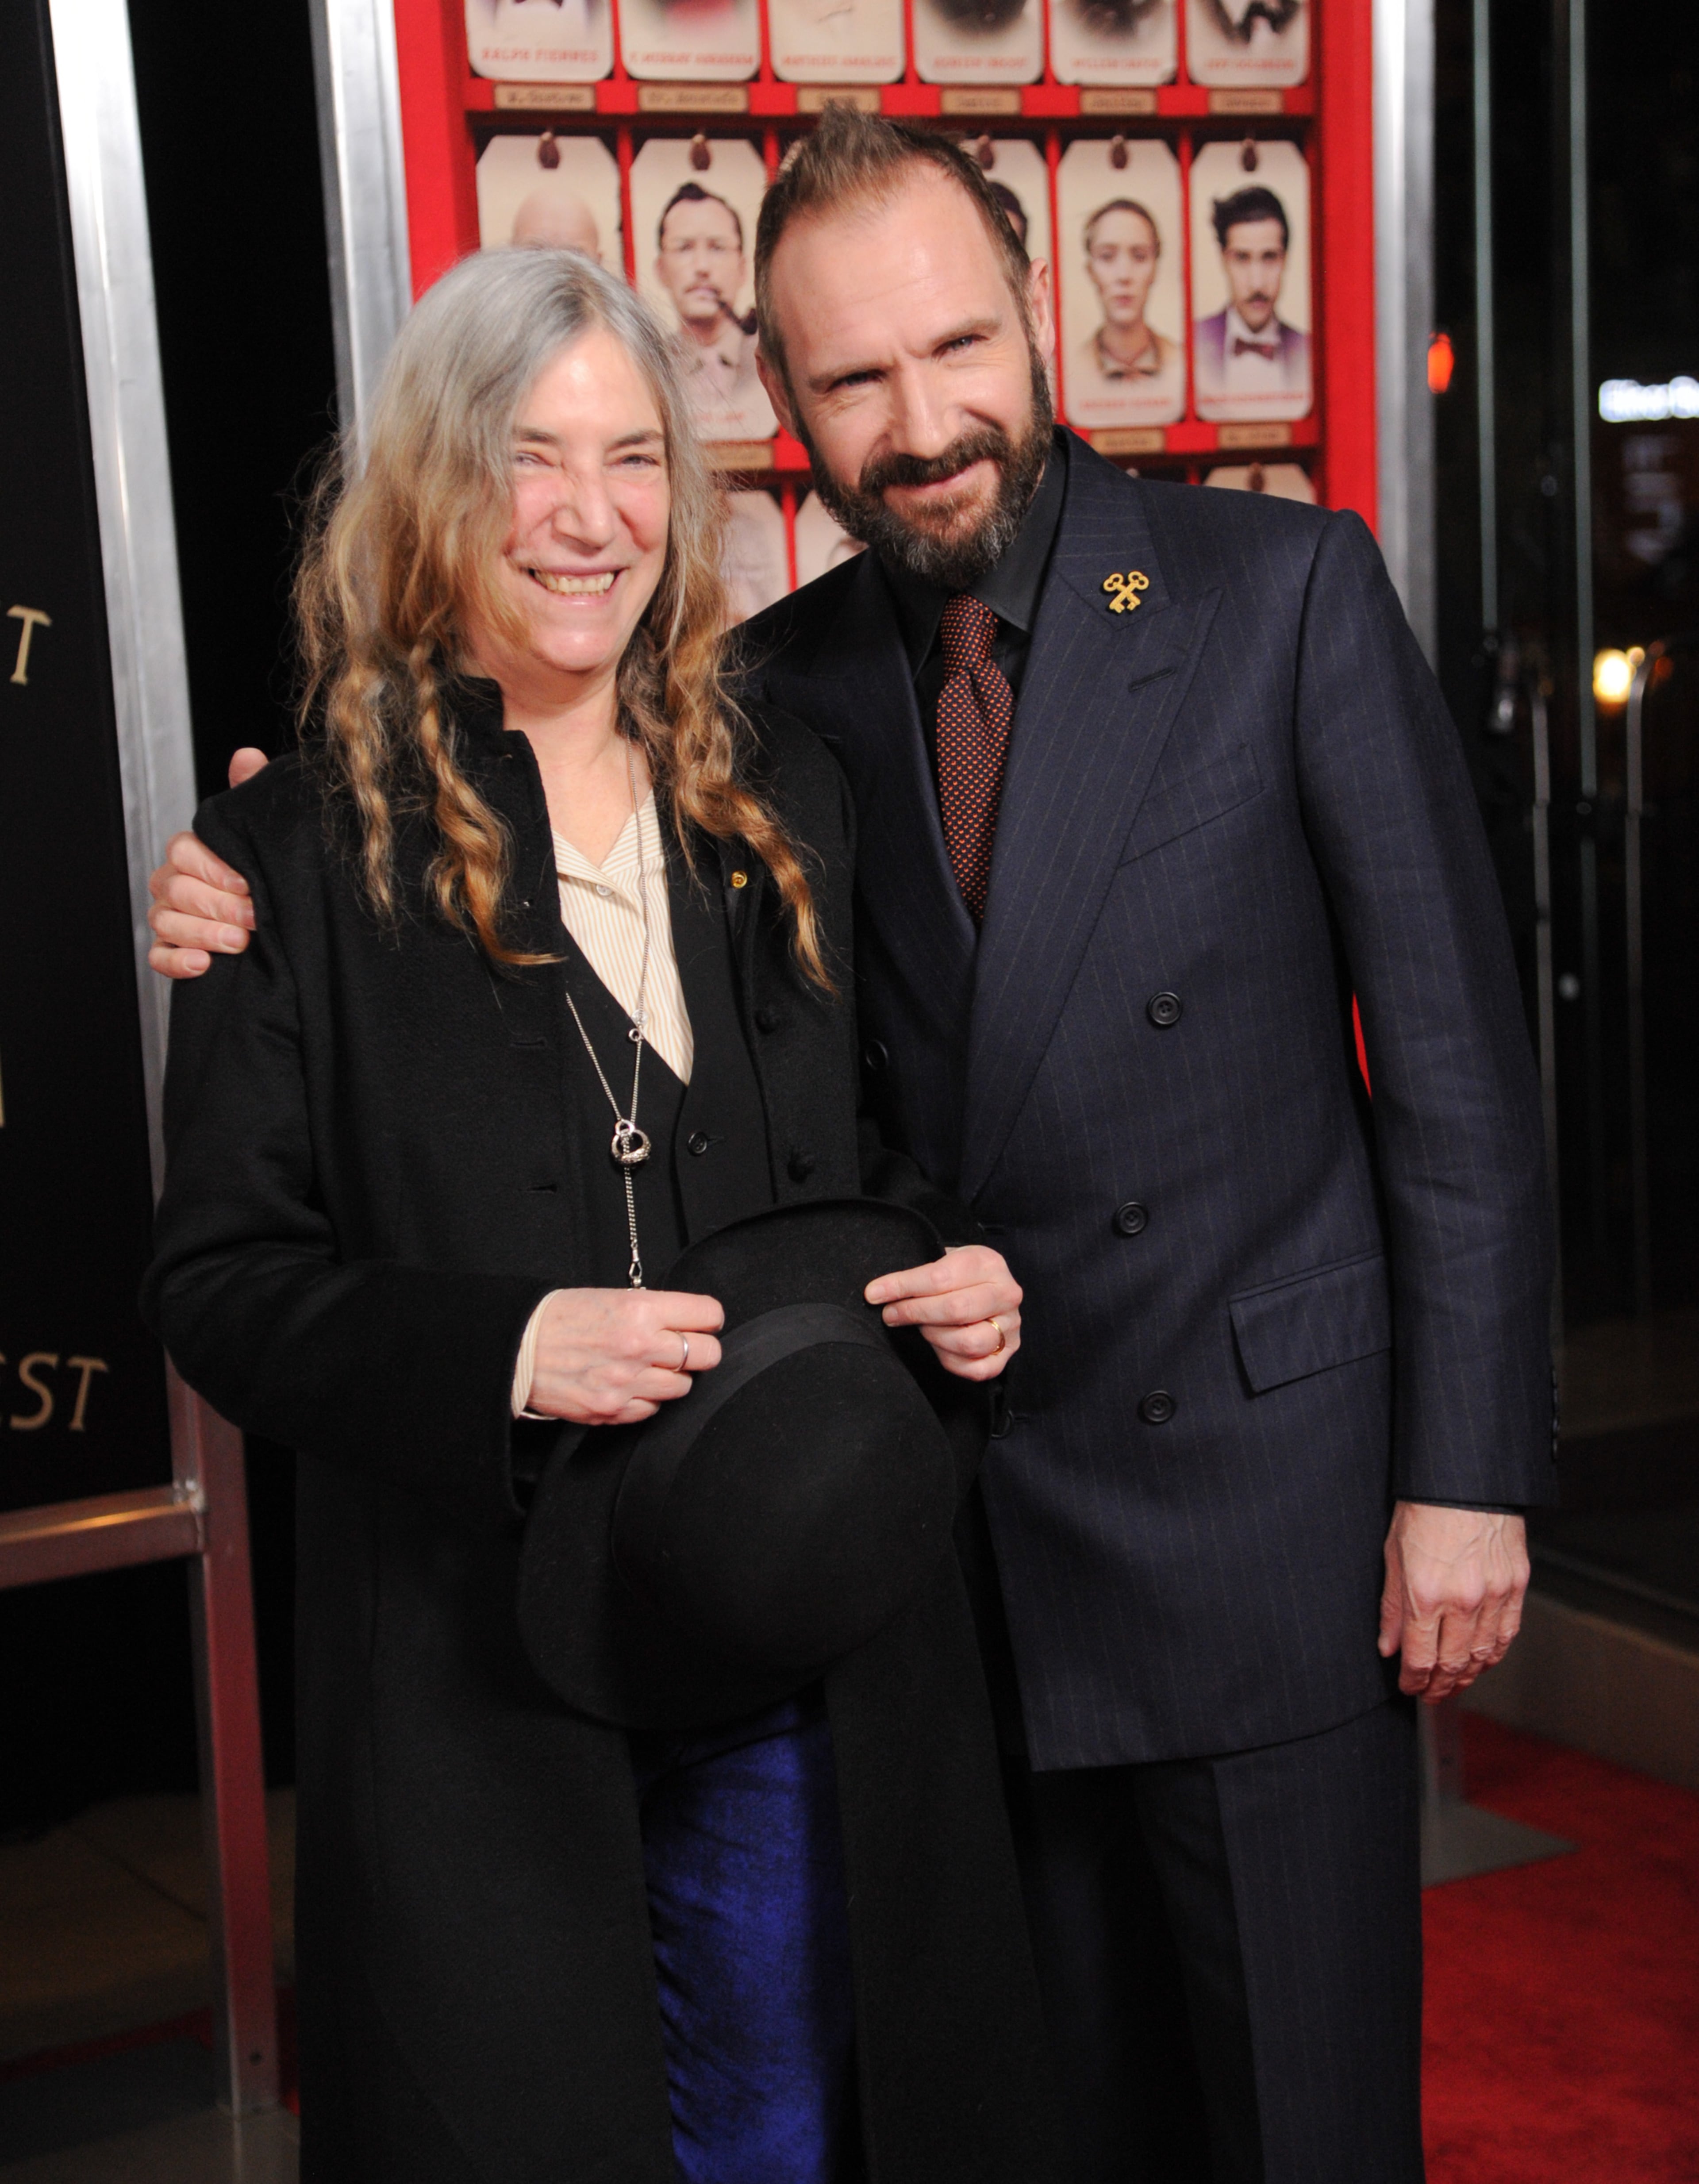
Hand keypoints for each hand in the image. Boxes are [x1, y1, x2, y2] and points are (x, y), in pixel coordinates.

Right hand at [145, 747, 269, 976]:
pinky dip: (178, 962)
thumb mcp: (262, 834)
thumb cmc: (263, 872)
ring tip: (238, 942)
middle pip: (176, 889)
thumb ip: (249, 797)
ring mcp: (169, 918)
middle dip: (216, 904)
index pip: (183, 851)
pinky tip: (204, 965)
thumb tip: (247, 756)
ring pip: (166, 922)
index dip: (212, 867)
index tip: (246, 882)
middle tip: (253, 916)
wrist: (280, 923)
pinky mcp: (171, 952)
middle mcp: (173, 884)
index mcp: (192, 853)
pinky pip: (159, 958)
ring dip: (202, 933)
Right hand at [525, 1288, 724, 1427]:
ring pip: (684, 1386)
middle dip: (698, 1348)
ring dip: (672, 1376)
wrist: (516, 1348)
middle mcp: (639, 1347)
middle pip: (707, 1354)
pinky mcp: (613, 1411)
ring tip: (648, 1365)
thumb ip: (652, 1311)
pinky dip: (647, 1398)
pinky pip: (653, 1409)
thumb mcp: (612, 1297)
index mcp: (640, 1311)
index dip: (707, 1318)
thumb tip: (685, 1322)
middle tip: (680, 1345)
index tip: (700, 1321)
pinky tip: (629, 1383)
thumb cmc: (560, 1317)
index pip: (708, 1315)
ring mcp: (627, 1383)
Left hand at [864, 1246, 1022, 1381]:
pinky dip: (950, 1361)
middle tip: (891, 1314)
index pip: (940, 1277)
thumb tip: (879, 1291)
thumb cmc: (960, 1276)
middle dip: (915, 1313)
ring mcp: (1011, 1326)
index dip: (903, 1287)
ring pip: (968, 1342)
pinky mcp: (1007, 1353)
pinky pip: (976, 1368)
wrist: (988, 1288)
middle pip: (955, 1310)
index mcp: (988, 1263)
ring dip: (935, 1337)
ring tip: (922, 1328)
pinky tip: (938, 1347)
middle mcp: (1006, 1294)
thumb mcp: (944, 1261)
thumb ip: (919, 1275)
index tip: (874, 1293)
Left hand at [1377, 1501, 1529, 1703]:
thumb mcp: (1393, 1555)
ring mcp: (1495, 1595)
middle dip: (1439, 1685)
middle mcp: (1463, 1600)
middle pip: (1454, 1663)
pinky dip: (1494, 1654)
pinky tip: (1483, 1660)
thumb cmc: (1425, 1509)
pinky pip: (1508, 1633)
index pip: (1420, 1657)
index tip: (1408, 1686)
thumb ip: (1392, 1607)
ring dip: (1469, 1676)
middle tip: (1430, 1694)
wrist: (1465, 1480)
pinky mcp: (1516, 1585)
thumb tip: (1388, 1646)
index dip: (1413, 1680)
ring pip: (1484, 1654)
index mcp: (1427, 1594)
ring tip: (1454, 1683)